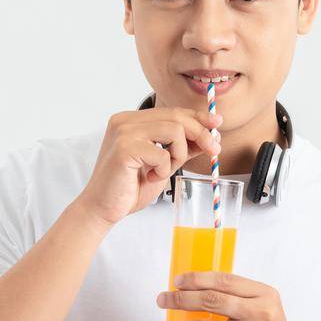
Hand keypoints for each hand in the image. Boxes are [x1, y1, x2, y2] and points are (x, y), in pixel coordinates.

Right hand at [76, 105, 221, 227]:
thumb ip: (181, 148)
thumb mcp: (164, 164)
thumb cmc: (130, 188)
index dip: (198, 117)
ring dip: (178, 155)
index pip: (172, 111)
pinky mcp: (124, 148)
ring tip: (164, 171)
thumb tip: (210, 136)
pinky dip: (163, 169)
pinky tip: (150, 177)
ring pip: (174, 131)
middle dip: (201, 134)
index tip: (217, 123)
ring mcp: (123, 132)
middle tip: (214, 151)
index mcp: (132, 120)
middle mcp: (125, 120)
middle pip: (177, 117)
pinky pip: (162, 153)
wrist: (103, 208)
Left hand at [155, 271, 307, 320]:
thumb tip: (194, 291)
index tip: (177, 281)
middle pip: (211, 301)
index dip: (197, 279)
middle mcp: (260, 314)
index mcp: (264, 296)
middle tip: (162, 300)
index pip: (225, 281)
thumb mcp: (264, 312)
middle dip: (180, 299)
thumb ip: (238, 300)